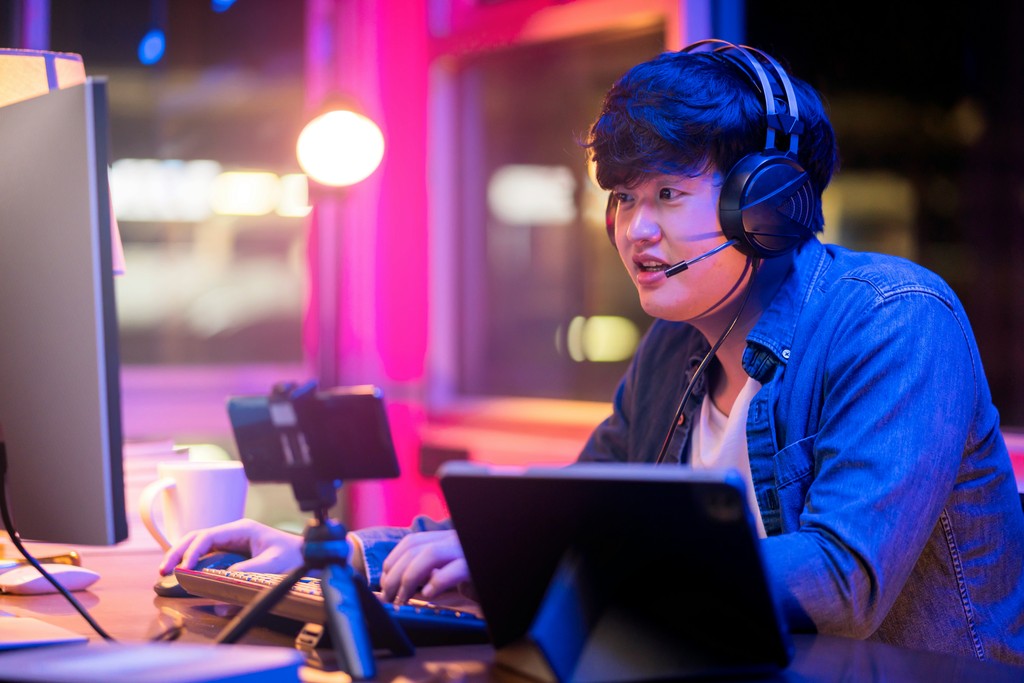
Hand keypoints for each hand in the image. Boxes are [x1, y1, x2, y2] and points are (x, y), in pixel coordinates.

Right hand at [158, 518, 302, 575]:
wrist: (308, 557)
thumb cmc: (294, 556)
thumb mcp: (271, 565)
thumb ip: (246, 576)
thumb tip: (221, 593)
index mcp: (241, 529)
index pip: (208, 536)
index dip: (192, 552)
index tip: (184, 568)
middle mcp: (234, 534)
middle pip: (198, 538)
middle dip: (179, 551)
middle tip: (163, 569)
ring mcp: (232, 543)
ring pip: (201, 546)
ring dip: (184, 557)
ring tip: (168, 571)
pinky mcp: (234, 555)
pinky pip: (210, 558)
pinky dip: (195, 565)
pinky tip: (186, 574)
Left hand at [379, 529, 470, 604]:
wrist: (512, 573)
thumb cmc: (478, 578)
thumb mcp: (451, 573)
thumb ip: (431, 574)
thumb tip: (402, 587)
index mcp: (446, 539)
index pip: (411, 542)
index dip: (392, 560)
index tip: (384, 581)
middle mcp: (454, 540)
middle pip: (414, 549)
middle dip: (394, 574)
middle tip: (387, 597)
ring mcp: (465, 550)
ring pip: (429, 554)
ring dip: (408, 578)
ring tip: (402, 599)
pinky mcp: (475, 565)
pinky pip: (454, 570)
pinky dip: (437, 582)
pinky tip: (427, 595)